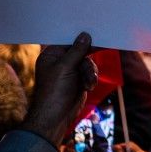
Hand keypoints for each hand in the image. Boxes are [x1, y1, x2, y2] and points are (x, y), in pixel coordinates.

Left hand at [20, 32, 97, 146]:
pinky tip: (88, 87)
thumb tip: (85, 35)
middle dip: (87, 62)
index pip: (68, 41)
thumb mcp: (65, 67)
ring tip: (88, 83)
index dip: (81, 40)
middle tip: (98, 55)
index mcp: (51, 55)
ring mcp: (70, 71)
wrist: (55, 116)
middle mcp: (60, 61)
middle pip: (81, 52)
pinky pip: (89, 73)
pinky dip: (91, 79)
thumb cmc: (55, 91)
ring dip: (90, 73)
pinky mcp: (78, 80)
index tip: (96, 36)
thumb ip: (77, 50)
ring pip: (88, 63)